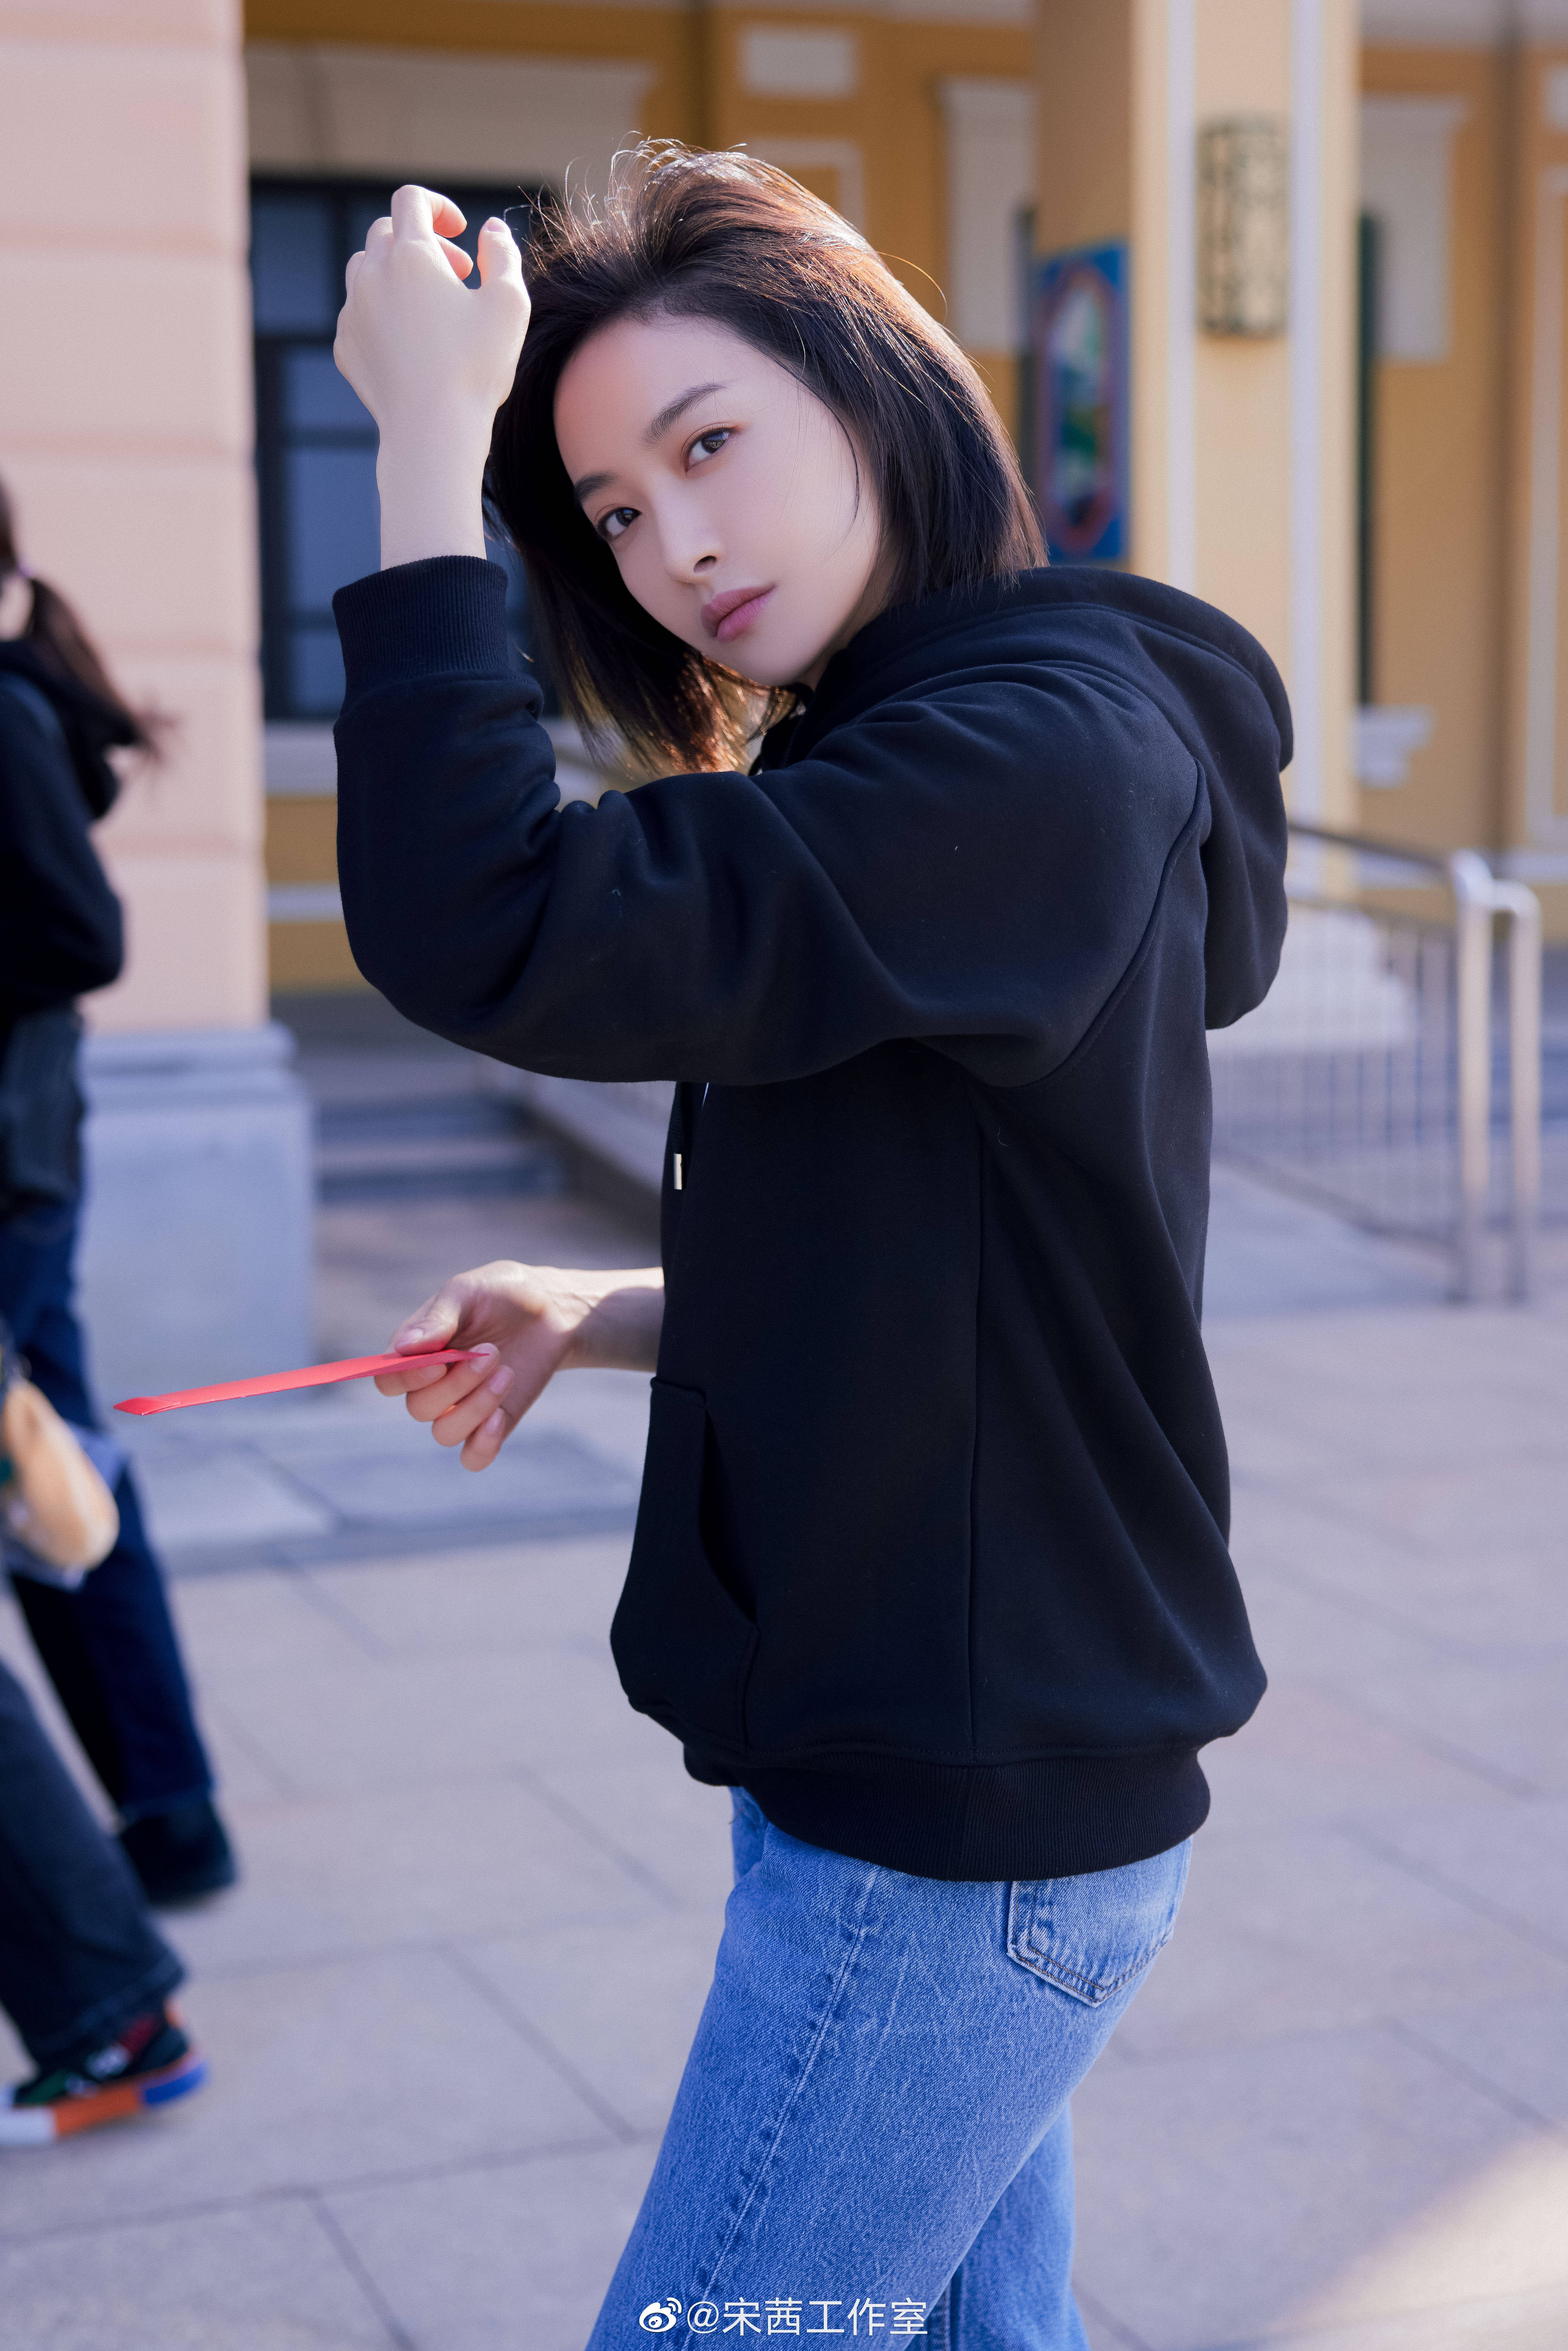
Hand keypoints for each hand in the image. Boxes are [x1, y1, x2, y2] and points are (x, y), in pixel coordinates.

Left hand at [333, 185, 529, 567]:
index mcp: (411, 255)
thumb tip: (491, 230)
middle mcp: (372, 274)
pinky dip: (383, 314)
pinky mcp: (345, 346)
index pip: (412, 200)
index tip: (460, 230)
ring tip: (429, 305)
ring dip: (396, 274)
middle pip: (386, 232)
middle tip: (457, 274)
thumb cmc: (476, 368)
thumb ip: (503, 255)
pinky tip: (412, 342)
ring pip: (365, 269)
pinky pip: (359, 313)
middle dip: (423, 242)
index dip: (438, 206)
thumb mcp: (509, 304)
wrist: (431, 431)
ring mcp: (352, 311)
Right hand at [373, 1261, 663, 1471]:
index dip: (406, 1378)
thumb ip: (437, 1318)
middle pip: (419, 1408)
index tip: (440, 1361)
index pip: (388, 1381)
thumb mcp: (469, 1292)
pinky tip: (499, 1418)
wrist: (552, 1309)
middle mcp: (432, 1385)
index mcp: (416, 1352)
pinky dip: (482, 1444)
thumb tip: (403, 1348)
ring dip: (475, 1407)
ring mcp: (461, 1407)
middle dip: (456, 1384)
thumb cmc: (502, 1294)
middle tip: (491, 1352)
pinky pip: (472, 1457)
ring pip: (445, 1432)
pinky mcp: (492, 1424)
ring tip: (506, 1373)